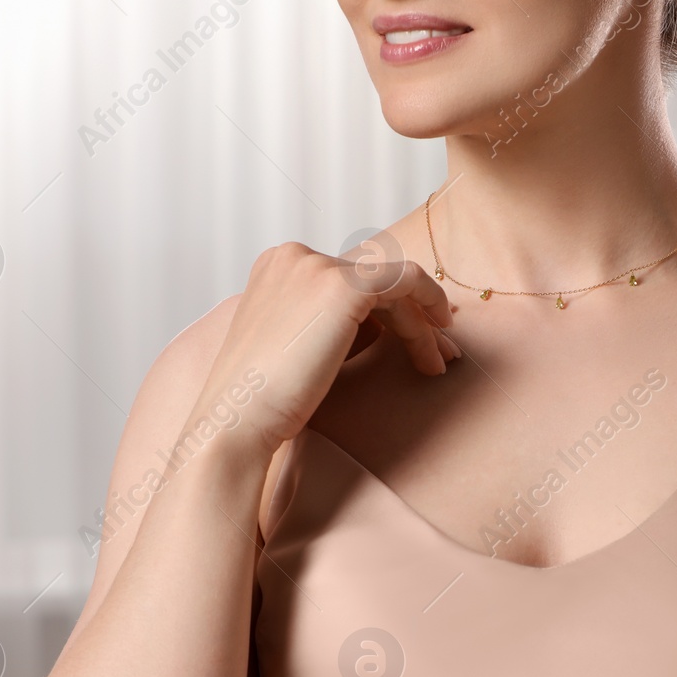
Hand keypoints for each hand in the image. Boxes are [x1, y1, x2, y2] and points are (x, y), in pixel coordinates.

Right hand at [196, 240, 459, 457]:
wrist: (237, 420)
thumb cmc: (264, 400)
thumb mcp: (297, 346)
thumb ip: (331, 325)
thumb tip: (386, 327)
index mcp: (277, 267)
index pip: (349, 280)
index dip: (389, 309)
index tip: (415, 341)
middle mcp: (295, 256)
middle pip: (373, 281)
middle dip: (412, 317)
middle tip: (439, 355)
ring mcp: (318, 266)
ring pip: (394, 285)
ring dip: (421, 324)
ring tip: (438, 364)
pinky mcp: (344, 287)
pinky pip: (406, 281)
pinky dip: (429, 303)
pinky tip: (438, 338)